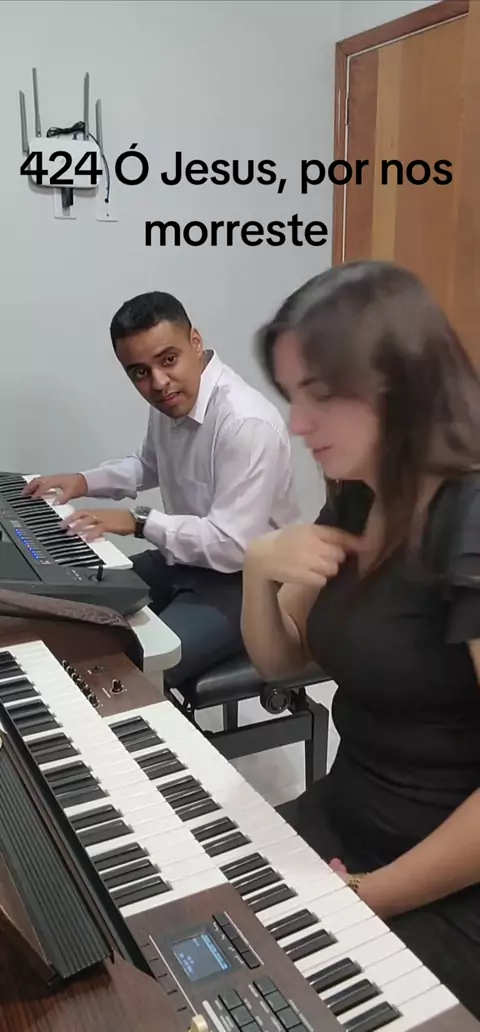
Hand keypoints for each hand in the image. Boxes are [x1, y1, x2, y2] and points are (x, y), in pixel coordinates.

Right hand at [22, 472, 86, 503]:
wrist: (85, 481)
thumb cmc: (79, 485)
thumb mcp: (71, 493)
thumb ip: (63, 498)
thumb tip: (54, 503)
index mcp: (55, 481)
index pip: (43, 486)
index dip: (37, 493)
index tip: (32, 499)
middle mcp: (53, 478)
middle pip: (37, 481)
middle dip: (29, 487)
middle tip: (23, 494)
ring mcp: (53, 478)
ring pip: (39, 480)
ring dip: (32, 486)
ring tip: (26, 492)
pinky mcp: (55, 480)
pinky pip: (43, 481)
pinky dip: (37, 485)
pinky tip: (37, 491)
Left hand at [61, 508, 134, 540]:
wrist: (134, 519)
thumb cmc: (121, 520)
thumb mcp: (105, 521)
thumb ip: (95, 525)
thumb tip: (86, 531)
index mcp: (97, 512)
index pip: (80, 512)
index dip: (70, 516)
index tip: (62, 522)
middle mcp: (98, 514)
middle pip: (81, 514)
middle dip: (70, 520)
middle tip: (61, 526)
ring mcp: (104, 518)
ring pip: (87, 520)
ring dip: (77, 526)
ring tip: (70, 533)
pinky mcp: (110, 525)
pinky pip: (99, 528)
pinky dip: (92, 533)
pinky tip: (87, 539)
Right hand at [245, 524, 363, 587]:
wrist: (261, 558)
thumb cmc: (285, 542)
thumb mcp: (304, 531)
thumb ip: (329, 535)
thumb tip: (359, 542)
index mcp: (312, 529)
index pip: (340, 536)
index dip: (353, 543)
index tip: (363, 548)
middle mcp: (312, 543)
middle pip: (339, 555)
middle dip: (335, 558)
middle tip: (324, 559)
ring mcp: (308, 560)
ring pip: (333, 569)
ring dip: (327, 570)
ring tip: (314, 567)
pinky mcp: (304, 575)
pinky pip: (323, 580)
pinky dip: (318, 579)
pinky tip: (308, 575)